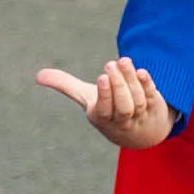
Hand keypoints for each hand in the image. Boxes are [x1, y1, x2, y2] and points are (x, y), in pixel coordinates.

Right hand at [33, 56, 175, 149]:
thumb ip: (66, 85)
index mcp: (102, 119)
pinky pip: (152, 97)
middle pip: (124, 106)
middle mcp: (123, 121)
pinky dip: (147, 85)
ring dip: (132, 80)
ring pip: (138, 101)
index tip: (102, 77)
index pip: (104, 110)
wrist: (140, 132)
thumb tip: (38, 76)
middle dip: (119, 85)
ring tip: (124, 60)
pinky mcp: (155, 108)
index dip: (105, 95)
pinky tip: (141, 71)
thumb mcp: (87, 99)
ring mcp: (140, 116)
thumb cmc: (108, 110)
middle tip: (111, 64)